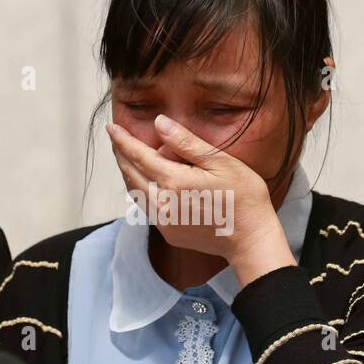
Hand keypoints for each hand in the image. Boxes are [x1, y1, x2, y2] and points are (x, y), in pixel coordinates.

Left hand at [106, 114, 294, 285]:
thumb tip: (159, 123)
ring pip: (135, 192)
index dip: (123, 140)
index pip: (138, 155)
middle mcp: (162, 203)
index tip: (112, 127)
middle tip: (116, 139)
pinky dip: (140, 191)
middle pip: (131, 174)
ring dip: (128, 173)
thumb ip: (186, 142)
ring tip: (126, 158)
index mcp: (173, 181)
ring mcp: (164, 221)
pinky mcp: (169, 233)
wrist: (251, 240)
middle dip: (121, 155)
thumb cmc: (243, 197)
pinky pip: (146, 208)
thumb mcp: (220, 162)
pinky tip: (145, 183)